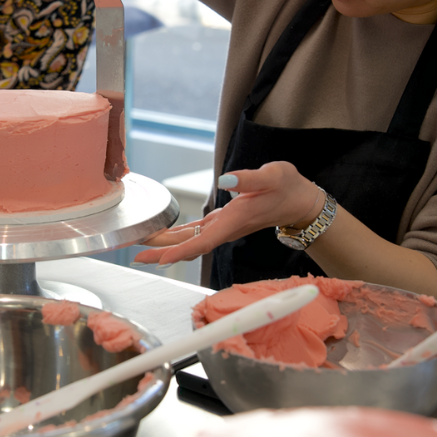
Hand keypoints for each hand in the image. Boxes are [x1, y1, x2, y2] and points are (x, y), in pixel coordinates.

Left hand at [133, 161, 320, 265]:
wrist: (301, 202)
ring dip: (165, 244)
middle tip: (136, 255)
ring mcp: (224, 226)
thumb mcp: (274, 176)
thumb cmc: (289, 188)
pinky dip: (178, 235)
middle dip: (162, 252)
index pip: (203, 241)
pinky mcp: (224, 221)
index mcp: (235, 220)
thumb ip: (250, 179)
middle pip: (190, 245)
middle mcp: (226, 228)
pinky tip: (164, 235)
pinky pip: (196, 232)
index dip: (180, 252)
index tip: (159, 260)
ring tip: (141, 245)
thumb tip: (226, 180)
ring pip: (190, 239)